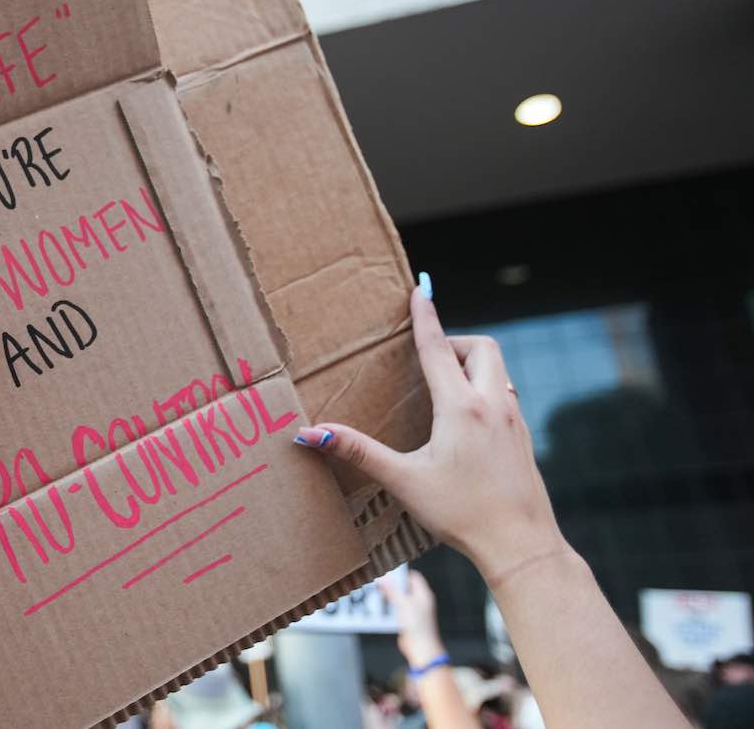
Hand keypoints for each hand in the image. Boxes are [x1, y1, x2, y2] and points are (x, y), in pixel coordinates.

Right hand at [293, 283, 566, 580]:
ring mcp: (514, 421)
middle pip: (481, 348)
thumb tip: (312, 434)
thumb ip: (358, 452)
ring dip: (471, 366)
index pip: (438, 348)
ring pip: (497, 370)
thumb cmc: (462, 514)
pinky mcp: (523, 438)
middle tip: (428, 359)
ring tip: (443, 387)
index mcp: (462, 408)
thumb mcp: (404, 481)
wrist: (522, 545)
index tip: (420, 290)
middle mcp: (493, 405)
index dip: (425, 317)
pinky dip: (485, 390)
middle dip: (455, 342)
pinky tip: (468, 421)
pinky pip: (505, 395)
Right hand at [380, 570, 444, 665]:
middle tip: (381, 585)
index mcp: (423, 594)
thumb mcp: (403, 604)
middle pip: (405, 588)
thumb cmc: (418, 627)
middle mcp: (420, 602)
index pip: (413, 576)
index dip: (401, 573)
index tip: (388, 573)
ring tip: (380, 598)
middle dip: (392, 587)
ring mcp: (414, 612)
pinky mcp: (408, 621)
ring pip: (399, 599)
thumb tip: (384, 579)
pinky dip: (390, 610)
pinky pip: (397, 611)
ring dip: (389, 599)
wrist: (420, 648)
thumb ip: (393, 590)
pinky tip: (383, 612)